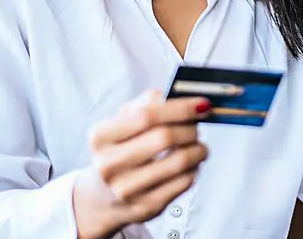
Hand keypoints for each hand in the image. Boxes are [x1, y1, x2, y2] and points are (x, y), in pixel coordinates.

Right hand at [73, 89, 210, 238]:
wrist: (102, 197)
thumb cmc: (118, 151)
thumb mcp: (121, 123)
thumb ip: (148, 103)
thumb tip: (182, 95)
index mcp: (101, 137)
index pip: (146, 115)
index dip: (180, 107)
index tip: (202, 103)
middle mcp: (109, 165)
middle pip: (165, 137)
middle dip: (191, 128)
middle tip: (198, 125)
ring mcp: (127, 189)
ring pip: (180, 161)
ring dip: (198, 149)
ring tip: (198, 146)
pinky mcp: (146, 207)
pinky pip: (184, 182)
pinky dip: (194, 168)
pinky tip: (190, 165)